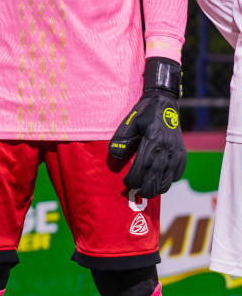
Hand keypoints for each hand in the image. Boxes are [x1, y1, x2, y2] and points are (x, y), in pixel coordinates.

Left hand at [108, 57, 185, 199]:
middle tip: (139, 193)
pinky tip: (164, 182)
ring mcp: (177, 149)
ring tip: (149, 191)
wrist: (164, 102)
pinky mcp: (182, 150)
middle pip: (158, 173)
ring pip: (170, 174)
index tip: (127, 184)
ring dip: (160, 185)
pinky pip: (180, 168)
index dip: (135, 177)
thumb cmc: (143, 113)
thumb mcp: (129, 123)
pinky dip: (172, 178)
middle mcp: (167, 146)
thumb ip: (121, 139)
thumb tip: (114, 155)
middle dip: (148, 186)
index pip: (144, 165)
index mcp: (153, 140)